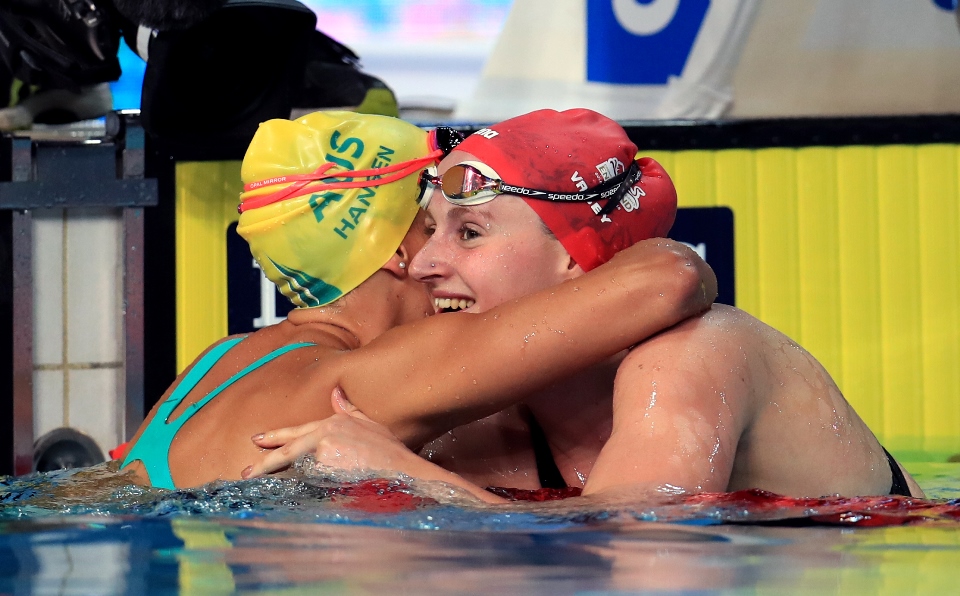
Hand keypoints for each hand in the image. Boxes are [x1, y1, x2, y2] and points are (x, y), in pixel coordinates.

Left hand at [242, 386, 422, 478]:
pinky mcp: (324, 469)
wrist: (402, 470)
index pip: (297, 430)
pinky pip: (303, 483)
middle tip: (246, 472)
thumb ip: (349, 410)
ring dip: (278, 479)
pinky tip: (280, 497)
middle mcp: (325, 434)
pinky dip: (293, 490)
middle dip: (265, 462)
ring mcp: (323, 451)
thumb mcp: (370, 425)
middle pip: (287, 449)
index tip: (258, 440)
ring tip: (258, 487)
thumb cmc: (391, 453)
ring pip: (293, 468)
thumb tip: (335, 393)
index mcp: (333, 423)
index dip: (276, 436)